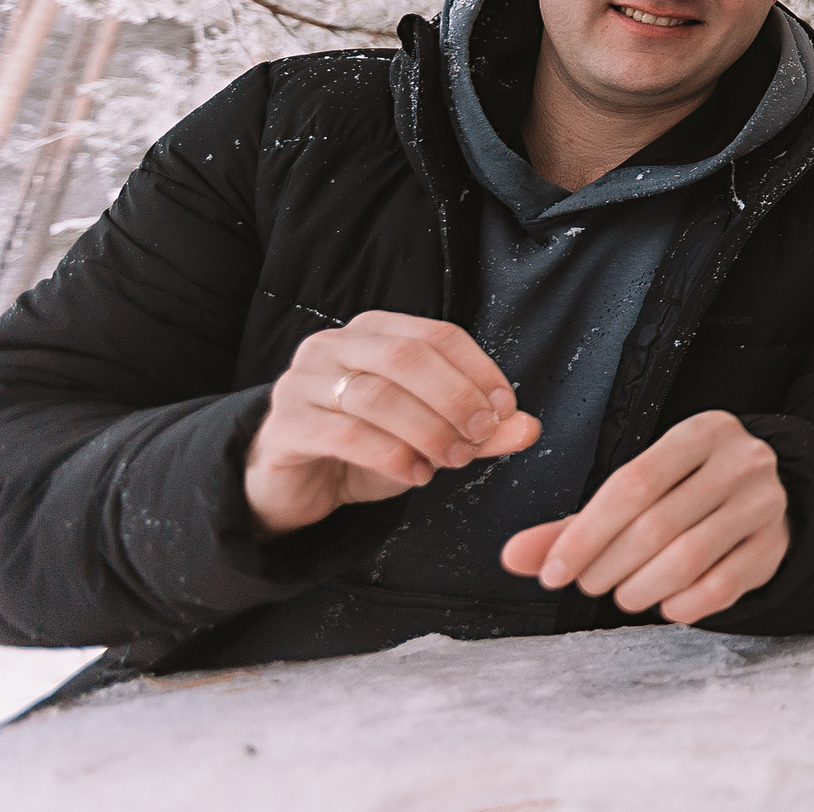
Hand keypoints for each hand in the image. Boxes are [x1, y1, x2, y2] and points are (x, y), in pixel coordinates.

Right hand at [244, 310, 541, 536]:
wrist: (297, 483)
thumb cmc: (368, 446)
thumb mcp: (430, 434)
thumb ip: (478, 430)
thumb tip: (528, 427)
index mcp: (375, 330)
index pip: (438, 335)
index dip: (479, 370)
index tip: (505, 409)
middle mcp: (333, 346)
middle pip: (407, 357)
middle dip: (455, 398)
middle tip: (481, 436)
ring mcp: (302, 383)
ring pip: (377, 396)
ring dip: (428, 430)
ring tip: (452, 460)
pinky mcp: (284, 426)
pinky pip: (346, 435)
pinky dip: (392, 456)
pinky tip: (416, 474)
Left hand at [501, 410, 789, 624]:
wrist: (764, 496)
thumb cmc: (687, 490)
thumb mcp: (638, 490)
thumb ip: (576, 523)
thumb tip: (512, 557)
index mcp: (702, 431)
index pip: (633, 483)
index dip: (586, 534)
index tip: (554, 572)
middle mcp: (741, 460)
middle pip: (657, 524)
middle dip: (608, 565)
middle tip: (589, 583)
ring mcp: (765, 502)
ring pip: (688, 558)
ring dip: (640, 588)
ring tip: (623, 594)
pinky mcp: (775, 546)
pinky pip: (722, 586)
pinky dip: (683, 605)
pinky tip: (665, 604)